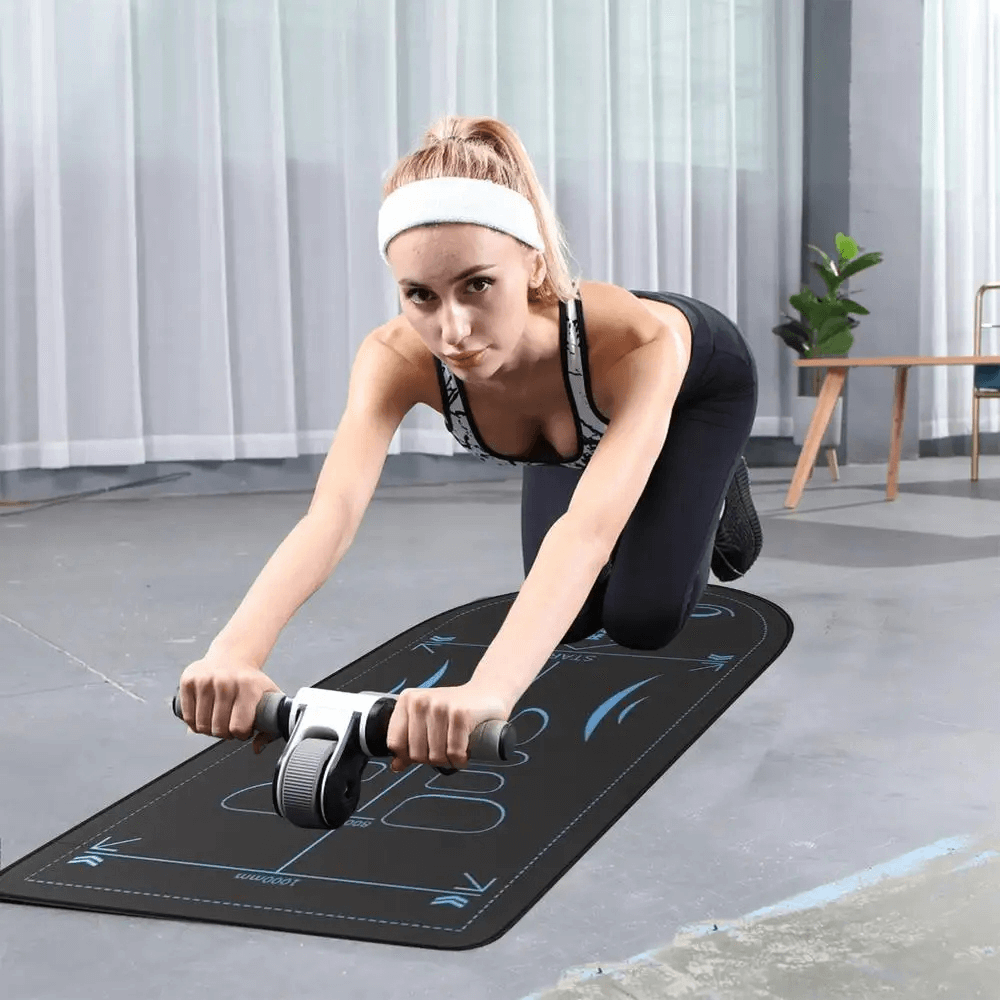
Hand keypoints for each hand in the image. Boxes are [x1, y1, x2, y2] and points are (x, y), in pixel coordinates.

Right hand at [178, 653, 280, 754]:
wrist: (232, 657)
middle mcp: (225, 682)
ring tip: (218, 722)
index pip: (238, 727)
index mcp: (248, 687)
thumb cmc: (250, 681)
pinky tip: (206, 718)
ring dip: (209, 730)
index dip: (241, 735)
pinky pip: (188, 717)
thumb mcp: (269, 696)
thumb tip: (257, 748)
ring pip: (201, 725)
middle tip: (230, 727)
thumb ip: (271, 723)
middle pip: (218, 729)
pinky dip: (195, 724)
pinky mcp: (188, 680)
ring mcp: (205, 680)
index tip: (244, 730)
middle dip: (225, 734)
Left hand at [386, 682, 509, 772]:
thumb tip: (396, 765)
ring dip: (448, 761)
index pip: (395, 742)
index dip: (408, 755)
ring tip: (455, 751)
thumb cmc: (456, 707)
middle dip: (432, 760)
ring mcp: (441, 707)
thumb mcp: (427, 719)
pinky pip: (454, 753)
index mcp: (407, 700)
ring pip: (435, 755)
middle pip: (416, 753)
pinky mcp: (461, 714)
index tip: (422, 752)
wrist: (487, 693)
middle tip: (443, 751)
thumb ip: (408, 741)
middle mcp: (421, 701)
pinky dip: (461, 759)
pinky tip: (465, 752)